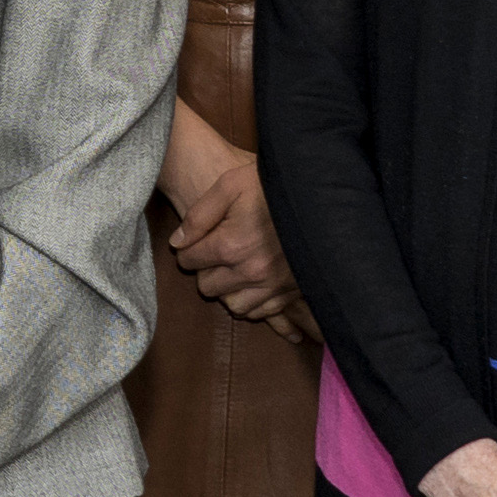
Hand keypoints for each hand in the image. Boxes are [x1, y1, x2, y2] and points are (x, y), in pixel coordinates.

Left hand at [156, 108, 301, 329]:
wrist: (319, 192)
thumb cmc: (271, 185)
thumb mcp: (230, 185)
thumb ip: (199, 215)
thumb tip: (177, 243)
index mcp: (231, 244)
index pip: (190, 260)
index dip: (187, 250)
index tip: (194, 243)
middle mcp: (251, 271)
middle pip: (208, 287)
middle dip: (206, 271)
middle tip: (214, 254)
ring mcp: (274, 285)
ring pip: (234, 305)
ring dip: (228, 290)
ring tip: (233, 270)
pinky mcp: (292, 291)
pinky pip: (263, 312)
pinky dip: (254, 301)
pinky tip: (253, 283)